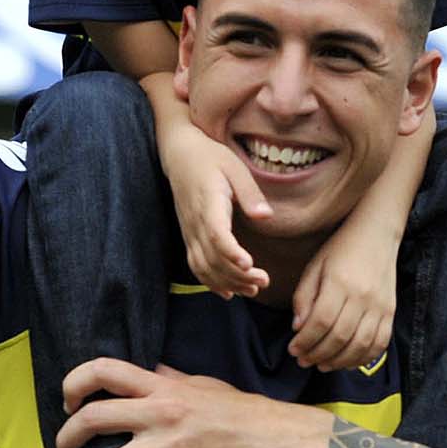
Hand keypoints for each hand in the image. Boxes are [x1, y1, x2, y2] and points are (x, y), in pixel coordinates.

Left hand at [52, 360, 329, 447]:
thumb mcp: (205, 385)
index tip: (69, 402)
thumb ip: (172, 378)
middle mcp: (161, 411)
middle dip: (66, 438)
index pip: (106, 370)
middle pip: (94, 417)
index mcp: (166, 385)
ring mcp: (169, 445)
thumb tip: (149, 368)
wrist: (281, 442)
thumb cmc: (246, 413)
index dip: (75, 383)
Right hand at [161, 124, 271, 297]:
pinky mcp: (188, 236)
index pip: (216, 234)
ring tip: (253, 290)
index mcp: (208, 204)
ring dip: (227, 282)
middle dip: (238, 275)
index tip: (249, 265)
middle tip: (264, 281)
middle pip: (212, 258)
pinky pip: (195, 266)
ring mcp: (189, 232)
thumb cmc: (212, 158)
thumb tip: (265, 216)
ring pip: (203, 267)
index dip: (231, 253)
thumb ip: (250, 193)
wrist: (180, 155)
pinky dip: (210, 282)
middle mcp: (195, 223)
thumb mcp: (235, 167)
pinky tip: (229, 292)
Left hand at [291, 225, 396, 371]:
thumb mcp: (314, 266)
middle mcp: (362, 296)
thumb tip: (298, 329)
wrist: (377, 233)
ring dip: (338, 361)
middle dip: (317, 354)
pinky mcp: (391, 311)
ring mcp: (380, 306)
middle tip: (302, 361)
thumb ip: (304, 297)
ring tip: (322, 364)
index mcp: (340, 282)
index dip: (305, 341)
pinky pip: (380, 343)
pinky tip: (346, 361)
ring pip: (360, 345)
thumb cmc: (340, 249)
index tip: (293, 349)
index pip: (321, 322)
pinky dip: (363, 358)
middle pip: (339, 337)